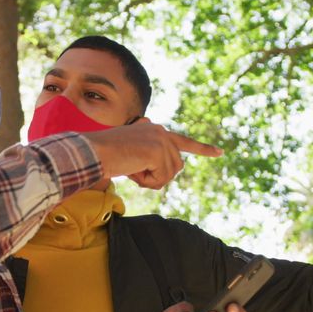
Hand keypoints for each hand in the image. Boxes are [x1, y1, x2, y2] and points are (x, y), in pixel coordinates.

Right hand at [84, 118, 222, 188]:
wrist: (92, 152)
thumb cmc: (104, 156)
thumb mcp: (129, 155)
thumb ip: (148, 158)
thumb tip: (168, 167)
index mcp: (154, 130)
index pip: (182, 141)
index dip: (202, 149)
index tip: (220, 153)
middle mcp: (160, 131)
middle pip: (176, 166)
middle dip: (158, 176)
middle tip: (134, 171)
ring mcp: (160, 140)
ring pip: (169, 174)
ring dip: (150, 179)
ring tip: (131, 169)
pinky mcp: (158, 151)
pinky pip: (161, 179)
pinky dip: (146, 182)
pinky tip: (132, 170)